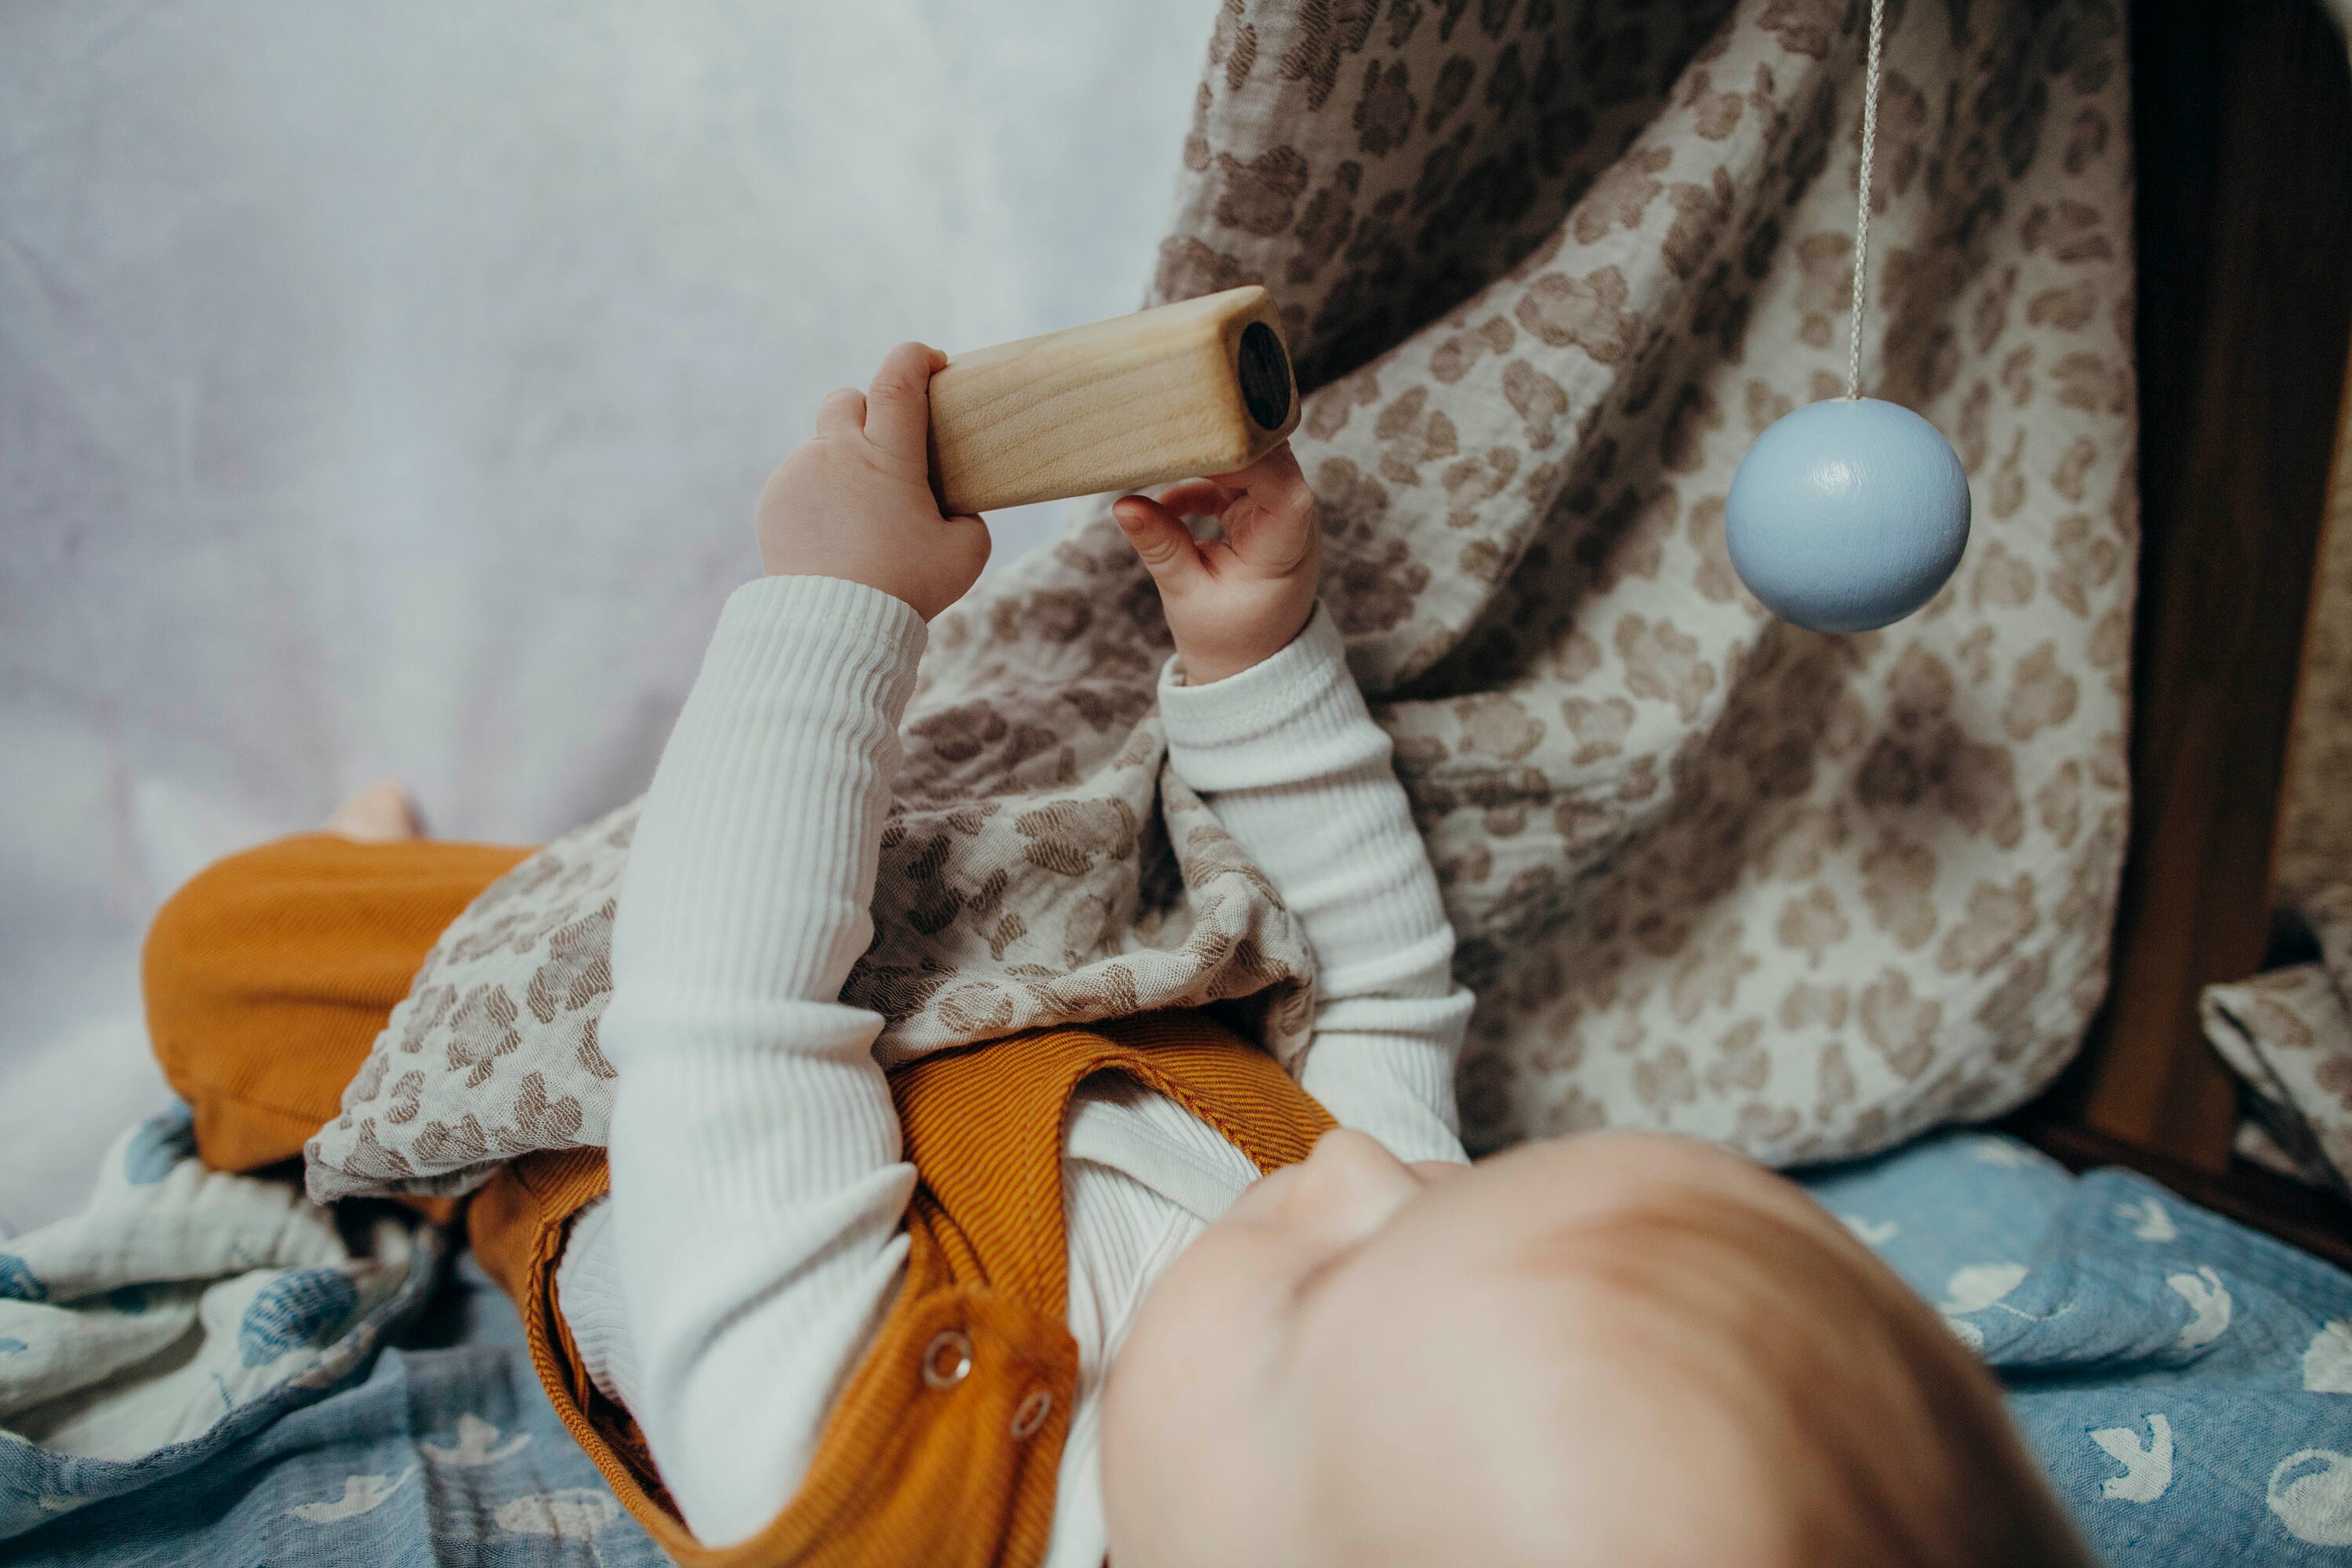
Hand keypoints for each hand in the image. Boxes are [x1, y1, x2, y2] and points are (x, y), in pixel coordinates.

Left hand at [755, 341, 989, 619]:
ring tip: (860, 510)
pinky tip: (833, 530)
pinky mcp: (774, 500)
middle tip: (889, 448)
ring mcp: (799, 473)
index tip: (932, 363)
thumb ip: (965, 515)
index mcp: (888, 453)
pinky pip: (798, 479)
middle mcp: (837, 451)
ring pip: (821, 444)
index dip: (916, 357)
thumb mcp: (966, 551)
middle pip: (848, 398)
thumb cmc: (908, 587)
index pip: (899, 377)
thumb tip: (953, 508)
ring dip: (842, 461)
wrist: (835, 625)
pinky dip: (817, 493)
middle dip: (869, 411)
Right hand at [1112, 442, 1319, 684]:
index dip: (1241, 455)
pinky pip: (1232, 477)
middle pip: (1267, 456)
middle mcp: (1293, 519)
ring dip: (1204, 459)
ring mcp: (1278, 511)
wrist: (1251, 664)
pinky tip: (1165, 503)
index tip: (1192, 443)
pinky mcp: (1260, 511)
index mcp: (1286, 543)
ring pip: (1249, 458)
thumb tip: (1122, 505)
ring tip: (1156, 461)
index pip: (1279, 482)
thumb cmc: (1228, 639)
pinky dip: (1198, 482)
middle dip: (1218, 443)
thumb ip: (1161, 546)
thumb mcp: (1187, 595)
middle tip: (1165, 434)